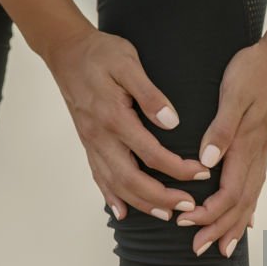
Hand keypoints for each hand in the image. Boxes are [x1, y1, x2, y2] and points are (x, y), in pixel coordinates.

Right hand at [43, 28, 210, 220]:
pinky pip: (98, 175)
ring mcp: (91, 142)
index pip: (151, 154)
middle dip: (161, 197)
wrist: (65, 51)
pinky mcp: (87, 143)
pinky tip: (122, 211)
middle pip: (131, 179)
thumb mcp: (128, 63)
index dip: (178, 168)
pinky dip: (111, 196)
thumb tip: (171, 122)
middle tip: (188, 206)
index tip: (201, 173)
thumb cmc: (101, 53)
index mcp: (114, 117)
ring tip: (166, 214)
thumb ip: (149, 94)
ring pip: (115, 183)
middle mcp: (100, 136)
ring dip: (141, 203)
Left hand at [175, 24, 266, 255]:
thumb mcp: (234, 94)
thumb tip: (207, 161)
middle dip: (218, 229)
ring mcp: (262, 152)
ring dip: (234, 224)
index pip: (228, 193)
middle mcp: (257, 155)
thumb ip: (221, 128)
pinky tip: (245, 218)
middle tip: (198, 248)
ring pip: (250, 198)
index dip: (207, 212)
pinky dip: (248, 206)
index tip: (185, 221)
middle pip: (239, 204)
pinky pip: (256, 185)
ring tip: (221, 247)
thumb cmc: (256, 71)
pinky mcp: (262, 145)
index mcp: (247, 146)